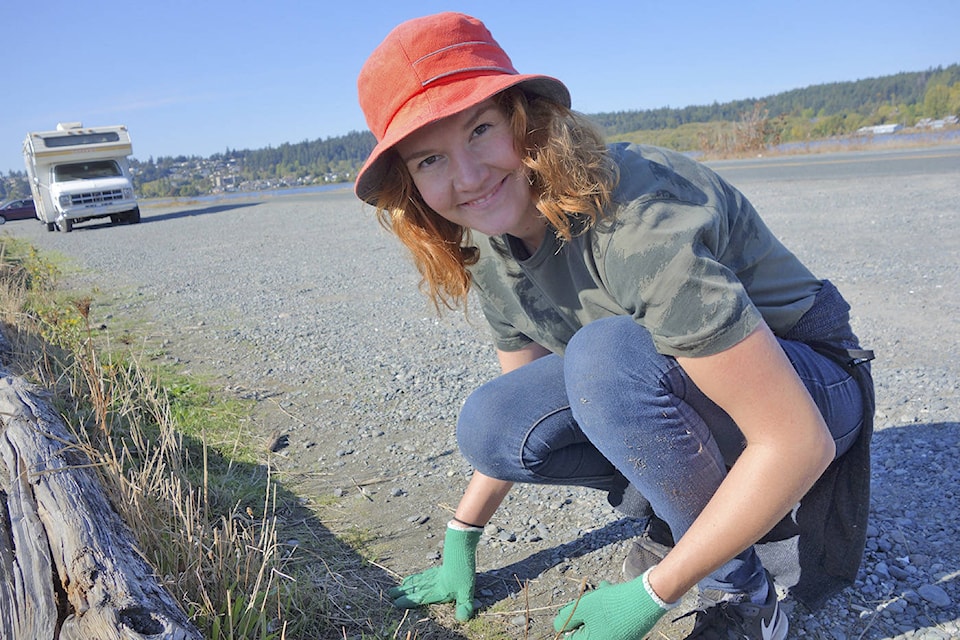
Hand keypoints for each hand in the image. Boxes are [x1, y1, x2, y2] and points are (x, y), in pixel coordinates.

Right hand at [387, 524, 481, 620]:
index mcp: (437, 591)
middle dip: (403, 593)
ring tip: (397, 588)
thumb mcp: (466, 591)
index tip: (397, 603)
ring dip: (407, 585)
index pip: (420, 598)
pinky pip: (422, 575)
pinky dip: (415, 577)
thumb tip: (462, 619)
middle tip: (390, 594)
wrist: (460, 550)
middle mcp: (432, 583)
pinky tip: (412, 578)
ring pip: (417, 581)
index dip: (409, 601)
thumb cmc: (463, 572)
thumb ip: (464, 606)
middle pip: (415, 589)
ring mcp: (433, 575)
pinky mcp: (436, 569)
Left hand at [553, 570, 670, 638]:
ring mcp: (617, 639)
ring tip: (602, 591)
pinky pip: (611, 619)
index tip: (576, 607)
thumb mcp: (582, 607)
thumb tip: (558, 625)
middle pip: (585, 627)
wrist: (645, 599)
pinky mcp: (627, 632)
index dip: (569, 620)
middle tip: (590, 598)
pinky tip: (610, 592)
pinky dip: (607, 606)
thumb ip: (566, 617)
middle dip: (585, 610)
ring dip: (596, 605)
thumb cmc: (611, 604)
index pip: (570, 637)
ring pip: (598, 620)